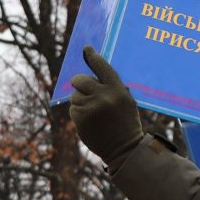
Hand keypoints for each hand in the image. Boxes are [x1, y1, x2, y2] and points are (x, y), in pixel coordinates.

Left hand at [69, 46, 143, 166]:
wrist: (124, 149)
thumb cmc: (126, 123)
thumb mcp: (127, 102)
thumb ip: (113, 87)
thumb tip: (94, 74)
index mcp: (118, 90)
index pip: (103, 67)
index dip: (93, 57)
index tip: (86, 49)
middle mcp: (104, 96)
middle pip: (80, 80)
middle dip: (80, 84)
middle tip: (85, 91)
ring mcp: (91, 108)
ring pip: (75, 96)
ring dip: (81, 102)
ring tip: (94, 114)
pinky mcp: (81, 119)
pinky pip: (73, 109)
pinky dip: (79, 114)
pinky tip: (90, 122)